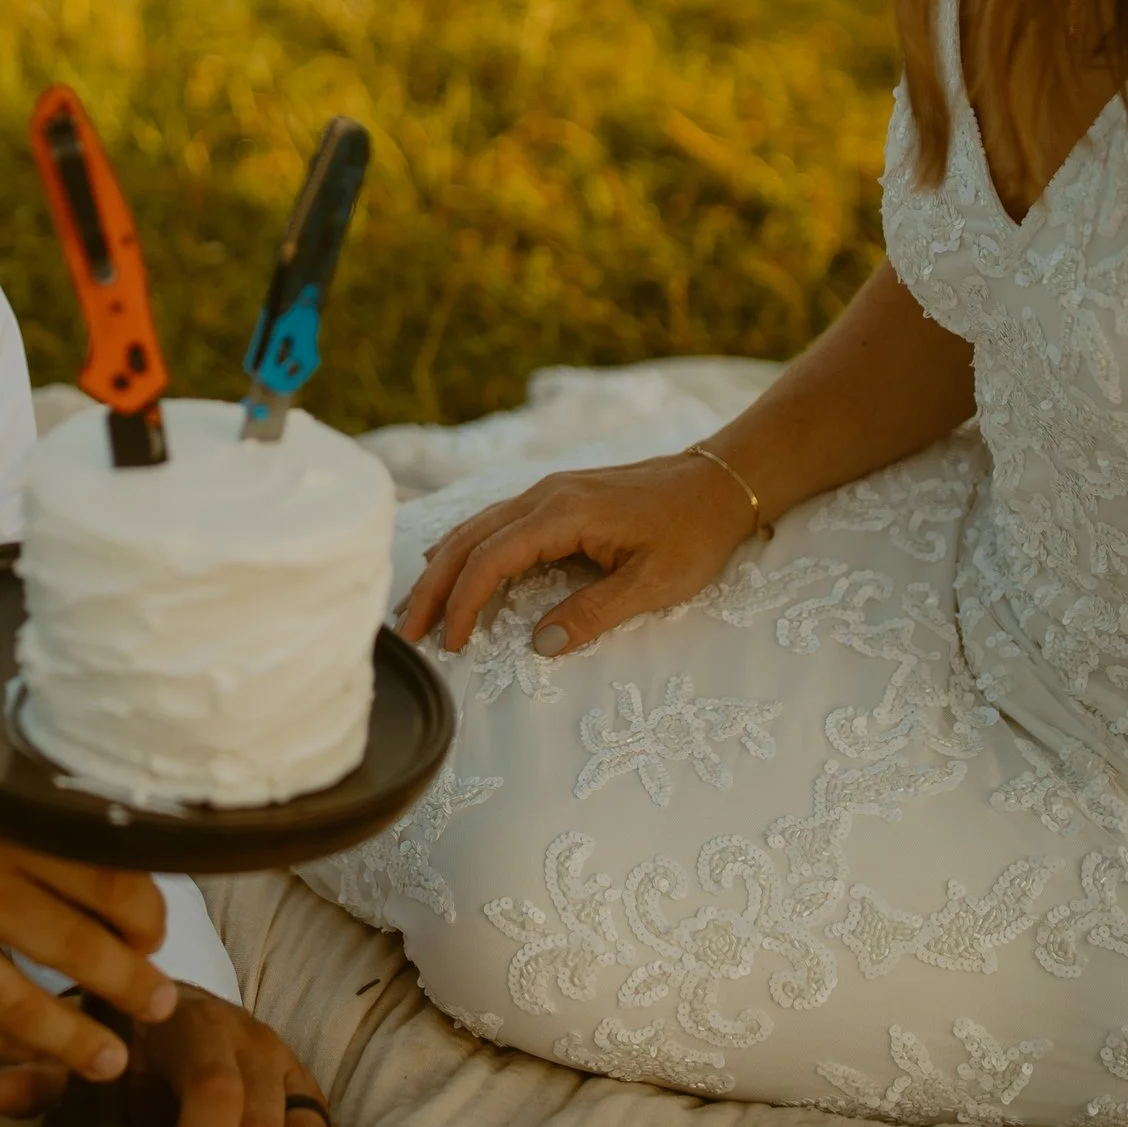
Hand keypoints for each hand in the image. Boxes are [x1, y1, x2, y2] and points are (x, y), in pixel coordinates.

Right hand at [0, 722, 179, 1083]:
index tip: (156, 933)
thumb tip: (91, 874)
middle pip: (81, 947)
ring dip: (77, 1040)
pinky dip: (0, 1042)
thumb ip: (5, 828)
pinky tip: (22, 1048)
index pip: (105, 875)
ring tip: (110, 1058)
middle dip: (133, 986)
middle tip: (161, 1004)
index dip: (146, 915)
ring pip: (24, 1008)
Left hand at [0, 989, 338, 1126]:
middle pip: (263, 1122)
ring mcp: (288, 1069)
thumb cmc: (133, 1046)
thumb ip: (50, 1078)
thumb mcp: (93, 1055)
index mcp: (192, 1026)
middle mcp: (251, 1041)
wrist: (184, 1012)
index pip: (213, 1088)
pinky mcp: (311, 1100)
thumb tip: (0, 1097)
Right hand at [399, 449, 758, 657]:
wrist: (721, 481)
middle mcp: (546, 495)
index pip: (493, 558)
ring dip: (442, 567)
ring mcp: (548, 491)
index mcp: (565, 513)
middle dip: (434, 587)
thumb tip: (540, 645)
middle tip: (406, 632)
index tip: (450, 643)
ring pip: (476, 527)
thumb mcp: (655, 583)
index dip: (464, 602)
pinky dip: (465, 547)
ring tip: (416, 607)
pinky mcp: (556, 497)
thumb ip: (594, 613)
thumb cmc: (695, 533)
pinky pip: (495, 521)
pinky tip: (447, 562)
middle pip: (470, 539)